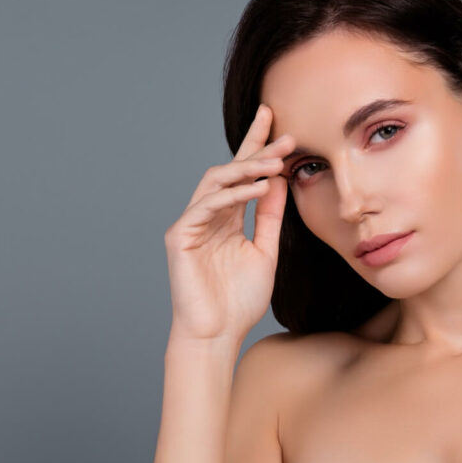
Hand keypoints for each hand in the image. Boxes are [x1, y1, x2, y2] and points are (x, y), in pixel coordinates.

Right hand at [163, 104, 295, 342]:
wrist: (217, 335)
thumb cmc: (239, 300)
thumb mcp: (265, 252)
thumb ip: (270, 218)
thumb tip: (280, 182)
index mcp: (227, 218)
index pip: (244, 176)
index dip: (259, 149)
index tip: (281, 127)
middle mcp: (207, 215)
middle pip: (230, 170)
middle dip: (255, 148)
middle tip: (282, 131)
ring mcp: (191, 223)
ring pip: (216, 181)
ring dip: (247, 168)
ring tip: (276, 161)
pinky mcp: (179, 235)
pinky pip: (207, 204)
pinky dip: (233, 193)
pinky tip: (258, 187)